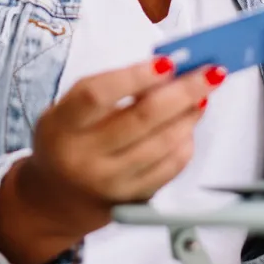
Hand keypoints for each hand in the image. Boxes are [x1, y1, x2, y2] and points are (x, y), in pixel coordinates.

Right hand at [0, 57, 222, 263]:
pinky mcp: (133, 201)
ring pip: (162, 144)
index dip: (134, 77)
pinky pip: (169, 168)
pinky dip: (185, 142)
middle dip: (182, 92)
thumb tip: (167, 69)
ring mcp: (110, 183)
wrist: (54, 201)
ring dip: (189, 116)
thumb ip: (109, 89)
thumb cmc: (68, 141)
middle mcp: (84, 158)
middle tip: (209, 72)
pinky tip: (188, 126)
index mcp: (62, 126)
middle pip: (141, 119)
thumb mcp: (69, 111)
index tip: (167, 63)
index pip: (97, 95)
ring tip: (202, 96)